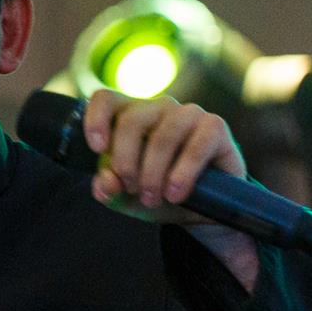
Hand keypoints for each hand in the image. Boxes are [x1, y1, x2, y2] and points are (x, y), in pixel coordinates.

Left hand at [81, 90, 259, 290]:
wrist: (201, 211)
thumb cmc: (157, 195)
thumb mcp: (125, 198)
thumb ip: (108, 189)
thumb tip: (107, 181)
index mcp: (129, 115)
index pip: (105, 99)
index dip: (96, 119)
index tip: (98, 149)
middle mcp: (158, 108)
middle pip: (131, 121)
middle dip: (126, 162)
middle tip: (131, 189)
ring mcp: (188, 114)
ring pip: (163, 136)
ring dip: (153, 173)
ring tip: (152, 198)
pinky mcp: (215, 127)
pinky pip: (196, 146)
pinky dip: (182, 174)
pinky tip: (175, 194)